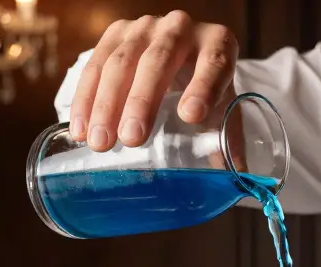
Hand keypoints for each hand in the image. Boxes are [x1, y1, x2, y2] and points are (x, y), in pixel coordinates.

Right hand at [68, 11, 238, 150]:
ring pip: (121, 61)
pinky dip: (85, 99)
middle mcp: (181, 28)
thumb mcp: (222, 110)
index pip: (214, 62)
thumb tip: (239, 184)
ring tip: (101, 143)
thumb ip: (229, 141)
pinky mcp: (116, 34)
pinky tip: (80, 129)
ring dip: (106, 104)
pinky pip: (95, 64)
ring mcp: (145, 27)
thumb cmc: (206, 92)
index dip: (203, 87)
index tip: (190, 116)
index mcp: (217, 44)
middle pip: (159, 60)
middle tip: (132, 139)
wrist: (183, 61)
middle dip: (142, 100)